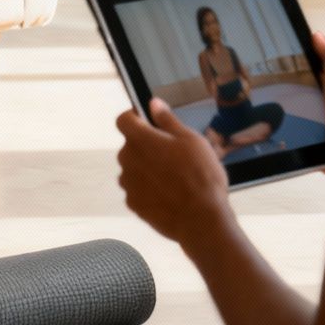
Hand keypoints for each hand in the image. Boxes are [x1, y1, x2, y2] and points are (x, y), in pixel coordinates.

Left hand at [115, 99, 231, 245]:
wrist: (201, 220)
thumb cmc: (201, 177)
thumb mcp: (191, 140)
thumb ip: (167, 120)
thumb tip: (154, 104)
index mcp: (141, 139)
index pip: (123, 119)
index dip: (135, 118)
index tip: (149, 122)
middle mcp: (127, 159)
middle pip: (131, 145)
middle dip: (147, 147)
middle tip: (173, 155)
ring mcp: (128, 182)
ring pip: (134, 167)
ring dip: (147, 168)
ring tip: (175, 178)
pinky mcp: (132, 202)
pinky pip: (137, 188)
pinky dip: (149, 189)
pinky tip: (169, 194)